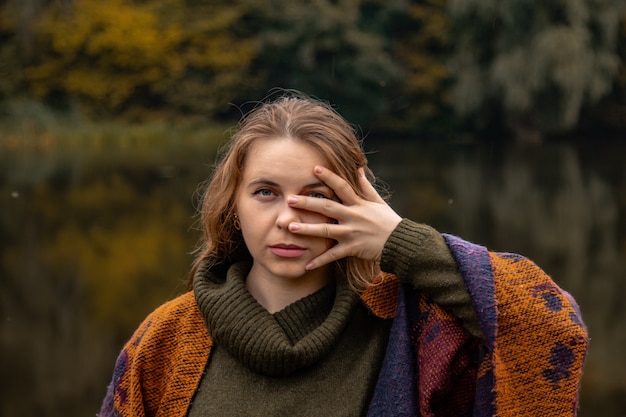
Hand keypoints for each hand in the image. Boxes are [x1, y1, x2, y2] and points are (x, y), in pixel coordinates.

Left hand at [287, 166, 401, 269]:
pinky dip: (320, 260)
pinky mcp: (352, 248)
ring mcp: (352, 233)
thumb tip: (358, 169)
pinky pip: (333, 255)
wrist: (400, 243)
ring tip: (291, 228)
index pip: (342, 187)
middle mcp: (353, 216)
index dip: (329, 177)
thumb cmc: (389, 221)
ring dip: (308, 229)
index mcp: (358, 203)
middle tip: (289, 199)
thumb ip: (366, 186)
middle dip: (307, 203)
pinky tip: (307, 265)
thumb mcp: (378, 201)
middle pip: (327, 207)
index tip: (315, 168)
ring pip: (326, 230)